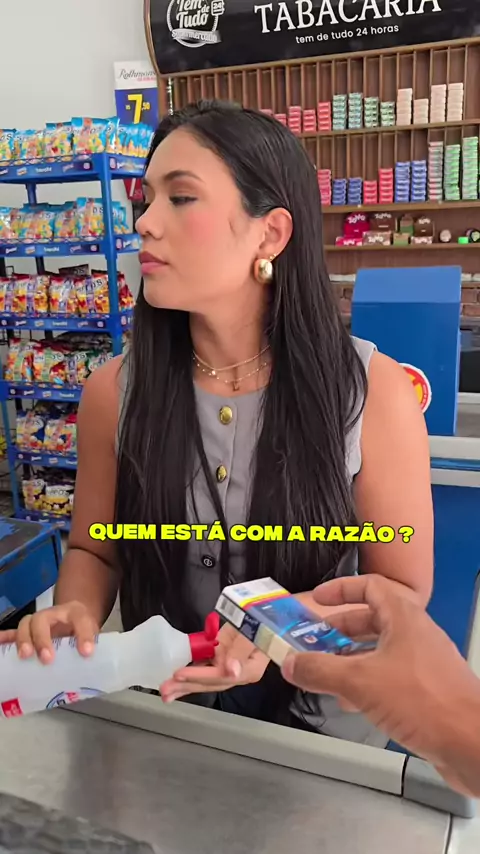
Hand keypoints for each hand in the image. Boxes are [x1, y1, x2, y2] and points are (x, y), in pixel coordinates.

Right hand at [0, 601, 98, 663]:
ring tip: (25, 656)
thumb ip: (93, 648)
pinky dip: (5, 638)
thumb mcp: (94, 636)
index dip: (84, 635)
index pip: (81, 619)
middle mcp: (54, 614)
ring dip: (24, 640)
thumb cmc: (83, 631)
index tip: (86, 652)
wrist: (74, 618)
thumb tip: (94, 674)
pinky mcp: (28, 631)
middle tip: (47, 659)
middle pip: (42, 619)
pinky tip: (0, 643)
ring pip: (26, 624)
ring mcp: (39, 621)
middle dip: (43, 639)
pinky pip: (13, 633)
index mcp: (76, 614)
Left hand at [160, 623, 268, 702]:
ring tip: (165, 692)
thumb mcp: (255, 631)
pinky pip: (204, 668)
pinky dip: (189, 674)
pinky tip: (176, 681)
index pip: (222, 676)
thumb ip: (242, 650)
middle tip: (165, 690)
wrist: (267, 612)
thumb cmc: (264, 620)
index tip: (180, 674)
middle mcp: (238, 673)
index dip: (200, 676)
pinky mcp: (221, 659)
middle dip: (187, 685)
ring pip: (205, 680)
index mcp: (250, 670)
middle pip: (211, 683)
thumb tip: (231, 671)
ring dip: (184, 685)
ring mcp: (229, 667)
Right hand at [281, 575, 479, 773]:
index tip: (318, 599)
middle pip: (371, 619)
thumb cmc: (427, 702)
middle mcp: (415, 634)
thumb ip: (320, 670)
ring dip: (350, 658)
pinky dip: (366, 681)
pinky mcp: (426, 689)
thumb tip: (292, 663)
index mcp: (404, 617)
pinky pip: (389, 675)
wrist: (470, 743)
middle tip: (313, 640)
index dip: (341, 588)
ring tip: (324, 672)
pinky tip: (350, 701)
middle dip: (339, 630)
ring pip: (379, 650)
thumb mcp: (360, 682)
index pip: (370, 585)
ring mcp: (423, 662)